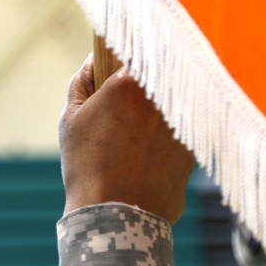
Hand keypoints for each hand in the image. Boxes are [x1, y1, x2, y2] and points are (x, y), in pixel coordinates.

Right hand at [59, 54, 194, 223]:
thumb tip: (93, 61)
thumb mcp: (70, 119)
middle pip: (161, 72)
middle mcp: (162, 98)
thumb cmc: (87, 166)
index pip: (138, 48)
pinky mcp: (194, 149)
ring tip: (139, 127)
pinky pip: (182, 129)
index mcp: (130, 83)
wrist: (116, 217)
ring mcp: (182, 124)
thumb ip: (81, 82)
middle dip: (150, 75)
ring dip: (163, 103)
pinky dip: (171, 132)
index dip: (131, 51)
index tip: (125, 54)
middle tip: (131, 90)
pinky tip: (150, 150)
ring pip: (175, 101)